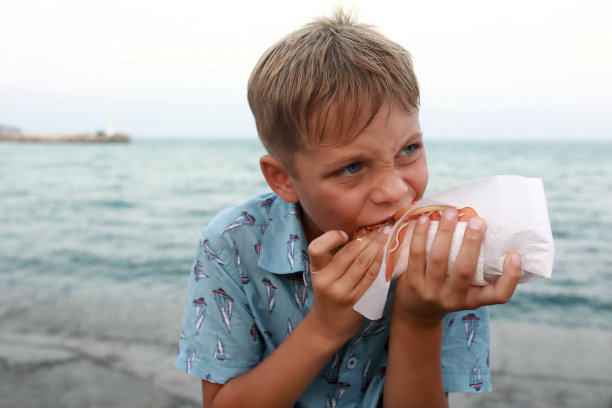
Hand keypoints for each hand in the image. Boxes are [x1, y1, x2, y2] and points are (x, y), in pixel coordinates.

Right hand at [306, 229, 388, 343]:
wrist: (327, 326)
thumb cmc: (327, 295)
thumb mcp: (322, 276)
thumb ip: (334, 258)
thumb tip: (360, 234)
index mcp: (317, 271)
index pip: (317, 249)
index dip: (331, 238)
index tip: (345, 234)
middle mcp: (326, 281)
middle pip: (348, 253)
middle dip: (367, 238)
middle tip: (381, 227)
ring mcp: (342, 292)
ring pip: (362, 263)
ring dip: (377, 247)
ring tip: (387, 235)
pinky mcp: (356, 301)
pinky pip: (370, 278)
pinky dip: (379, 263)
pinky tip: (385, 253)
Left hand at [393, 209, 521, 325]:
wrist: (416, 313)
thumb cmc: (448, 292)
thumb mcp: (467, 290)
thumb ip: (479, 270)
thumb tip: (492, 231)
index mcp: (474, 300)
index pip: (499, 295)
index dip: (510, 277)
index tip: (515, 255)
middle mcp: (453, 298)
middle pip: (465, 271)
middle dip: (472, 243)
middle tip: (477, 220)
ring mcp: (430, 291)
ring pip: (438, 259)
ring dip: (444, 233)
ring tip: (449, 213)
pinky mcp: (411, 282)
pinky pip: (415, 255)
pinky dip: (419, 235)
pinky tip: (423, 219)